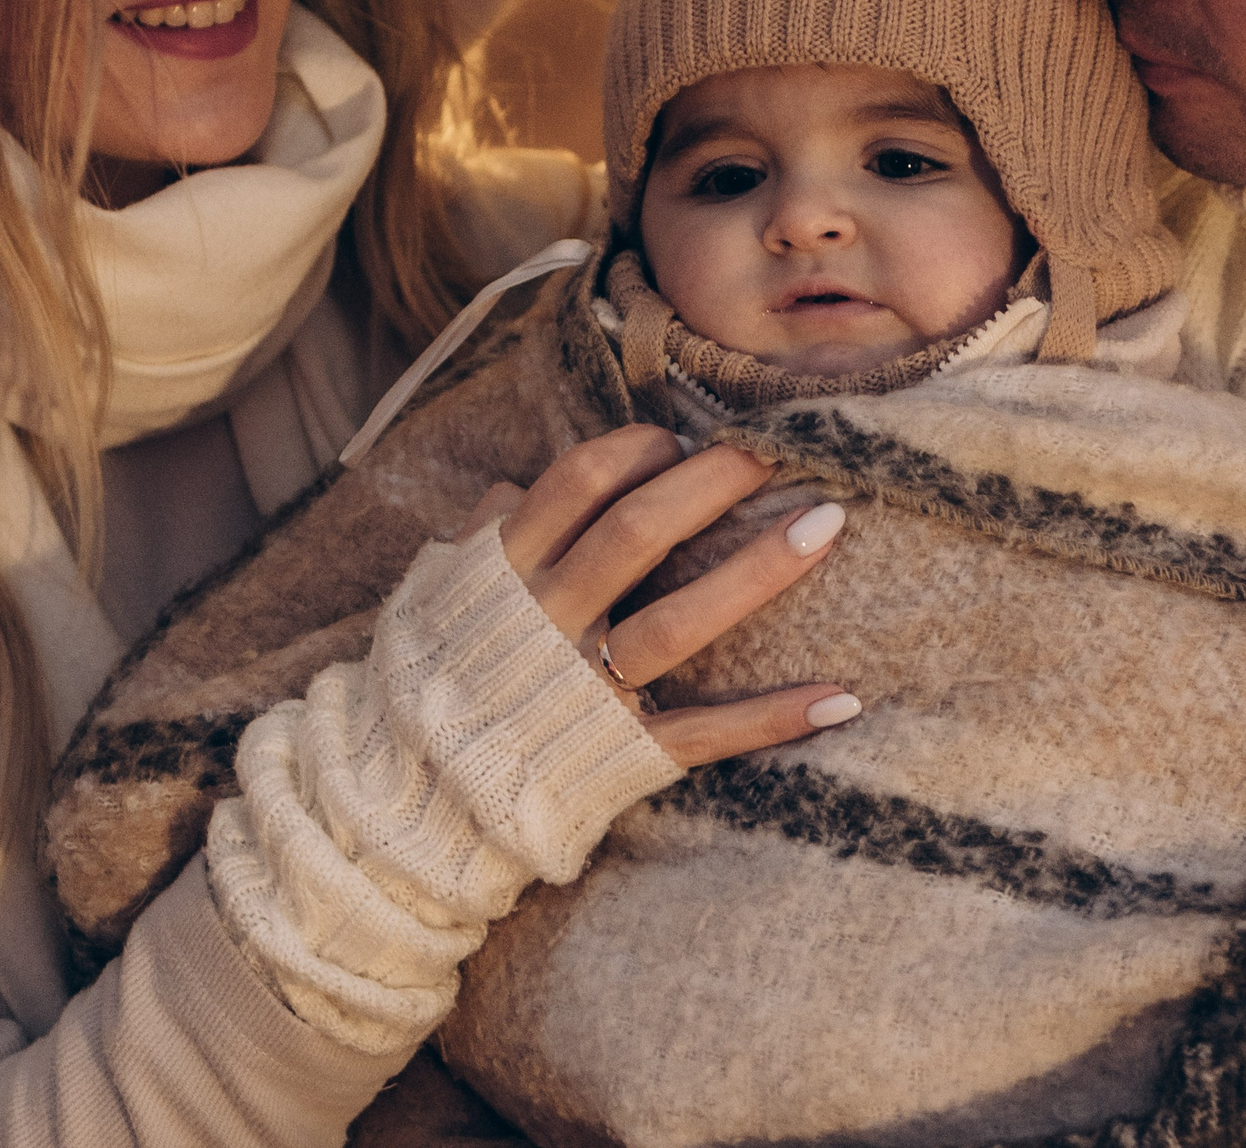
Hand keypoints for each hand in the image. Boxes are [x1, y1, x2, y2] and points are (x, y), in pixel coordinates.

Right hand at [459, 426, 857, 768]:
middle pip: (638, 533)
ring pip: (677, 622)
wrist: (406, 805)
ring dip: (756, 573)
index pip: (578, 483)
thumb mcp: (437, 598)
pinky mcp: (616, 755)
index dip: (638, 450)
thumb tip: (509, 486)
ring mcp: (583, 691)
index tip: (682, 439)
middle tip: (778, 451)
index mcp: (503, 572)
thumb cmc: (433, 681)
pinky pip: (701, 734)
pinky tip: (839, 698)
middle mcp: (544, 622)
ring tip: (825, 526)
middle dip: (714, 482)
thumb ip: (481, 539)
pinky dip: (770, 719)